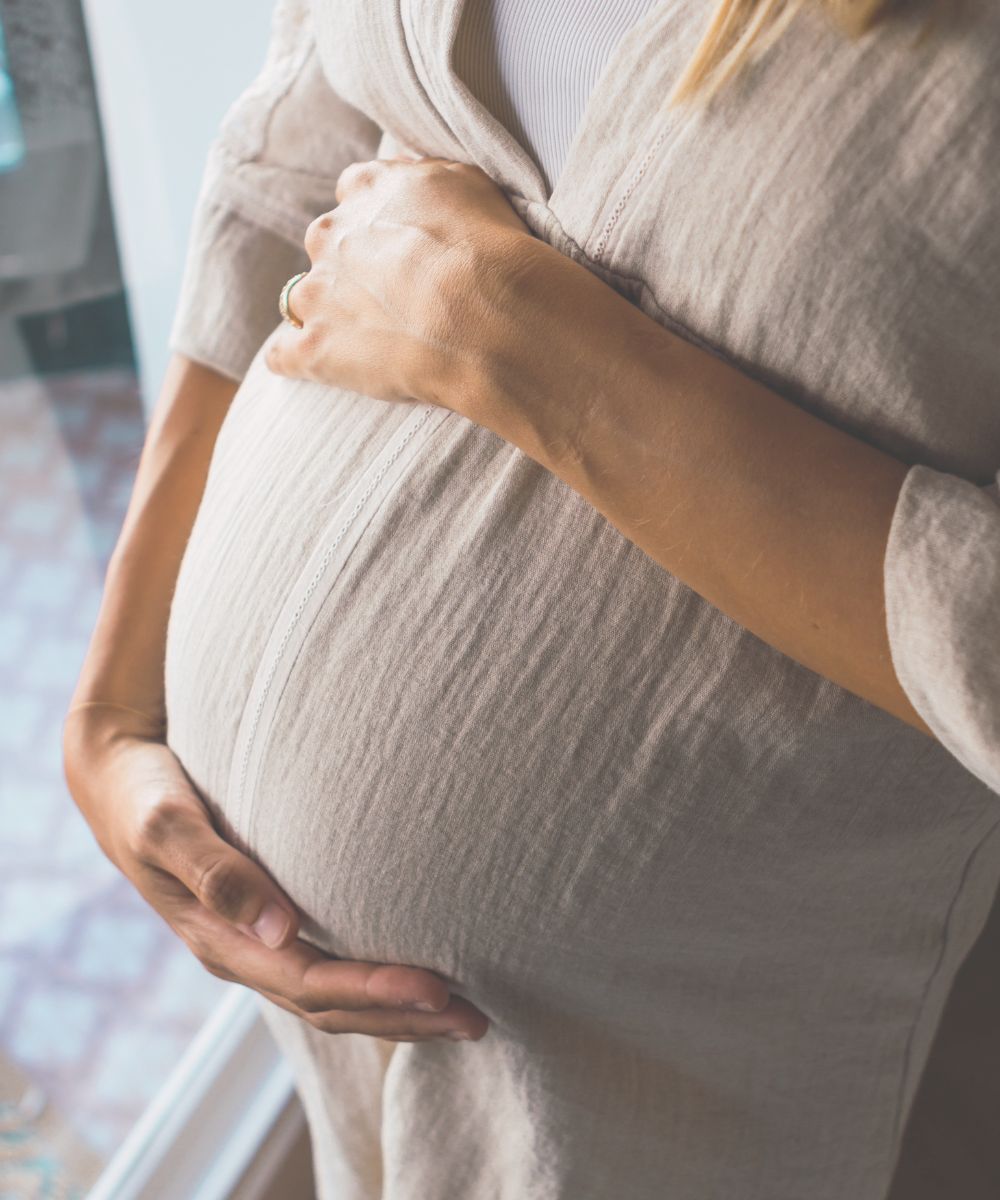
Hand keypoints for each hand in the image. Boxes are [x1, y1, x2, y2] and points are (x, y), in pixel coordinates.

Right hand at [62, 704, 489, 1042]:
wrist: (117, 778)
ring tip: (465, 1013)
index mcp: (221, 940)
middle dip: (403, 1018)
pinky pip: (330, 966)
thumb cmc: (145, 794)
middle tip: (476, 1019)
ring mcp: (256, 942)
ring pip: (335, 997)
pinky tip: (416, 973)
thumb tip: (276, 926)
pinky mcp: (269, 921)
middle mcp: (244, 952)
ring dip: (398, 1010)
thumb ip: (215, 871)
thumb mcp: (166, 825)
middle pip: (333, 1007)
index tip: (438, 987)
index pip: (311, 983)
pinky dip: (377, 980)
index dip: (375, 991)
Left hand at [263, 154, 531, 411]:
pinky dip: (297, 359)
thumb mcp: (468, 183)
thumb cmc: (489, 251)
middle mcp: (332, 235)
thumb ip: (426, 180)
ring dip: (325, 314)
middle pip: (326, 246)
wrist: (484, 314)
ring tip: (365, 340)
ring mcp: (317, 294)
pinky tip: (319, 366)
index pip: (354, 193)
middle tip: (393, 297)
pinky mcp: (314, 349)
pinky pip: (284, 354)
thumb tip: (408, 181)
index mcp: (367, 190)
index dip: (375, 222)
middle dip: (350, 268)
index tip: (398, 245)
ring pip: (301, 299)